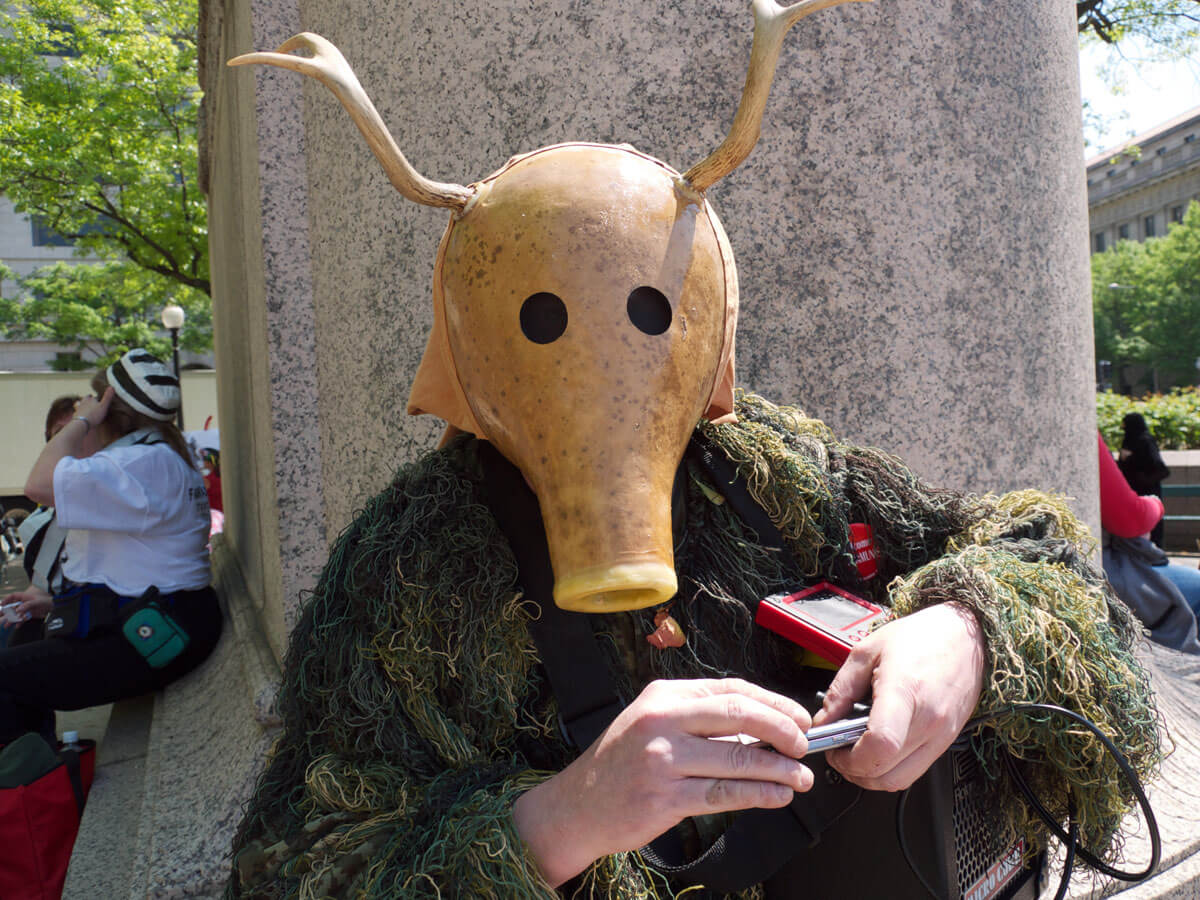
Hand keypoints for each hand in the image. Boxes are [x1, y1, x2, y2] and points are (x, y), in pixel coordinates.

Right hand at [0, 586, 53, 627]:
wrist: (54, 607)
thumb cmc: (46, 601)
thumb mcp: (38, 602)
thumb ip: (28, 605)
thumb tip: (18, 610)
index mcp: (24, 597)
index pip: (13, 596)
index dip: (7, 599)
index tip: (1, 604)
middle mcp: (23, 603)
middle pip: (12, 607)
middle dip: (5, 612)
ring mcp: (25, 609)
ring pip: (16, 615)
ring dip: (11, 620)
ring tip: (6, 626)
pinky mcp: (29, 615)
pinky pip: (22, 619)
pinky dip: (20, 623)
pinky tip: (17, 627)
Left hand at [74, 387, 113, 428]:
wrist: (81, 424)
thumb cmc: (94, 415)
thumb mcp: (104, 406)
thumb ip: (108, 397)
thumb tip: (112, 387)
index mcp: (90, 399)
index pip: (95, 397)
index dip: (99, 398)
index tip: (101, 401)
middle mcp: (83, 402)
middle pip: (87, 399)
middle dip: (90, 399)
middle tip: (94, 402)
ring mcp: (78, 408)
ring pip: (81, 404)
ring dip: (84, 405)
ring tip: (87, 407)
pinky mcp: (75, 415)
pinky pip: (77, 411)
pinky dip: (80, 412)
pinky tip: (82, 414)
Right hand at [512, 677, 813, 886]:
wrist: (577, 805)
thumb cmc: (620, 763)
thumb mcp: (653, 723)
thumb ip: (700, 720)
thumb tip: (764, 729)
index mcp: (664, 695)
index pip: (732, 689)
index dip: (773, 702)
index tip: (799, 717)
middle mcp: (663, 720)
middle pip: (739, 715)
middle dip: (783, 729)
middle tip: (804, 744)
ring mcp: (663, 758)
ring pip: (738, 757)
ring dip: (779, 768)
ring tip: (801, 777)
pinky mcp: (665, 797)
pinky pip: (725, 793)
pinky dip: (760, 794)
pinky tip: (778, 796)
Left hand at [813, 602, 983, 791]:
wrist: (964, 636)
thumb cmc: (920, 638)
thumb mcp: (867, 651)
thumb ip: (841, 691)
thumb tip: (823, 722)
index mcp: (905, 692)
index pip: (880, 745)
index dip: (850, 758)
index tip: (834, 749)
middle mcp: (929, 720)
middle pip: (886, 773)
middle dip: (853, 770)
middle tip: (838, 750)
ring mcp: (941, 735)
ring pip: (899, 780)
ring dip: (871, 775)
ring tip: (857, 750)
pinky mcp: (947, 742)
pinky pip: (914, 771)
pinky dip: (891, 769)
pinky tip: (879, 747)